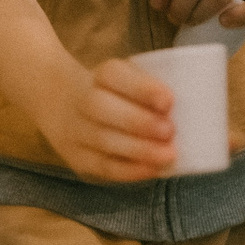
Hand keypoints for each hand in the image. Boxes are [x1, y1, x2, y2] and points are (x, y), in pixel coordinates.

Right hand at [35, 58, 176, 182]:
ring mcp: (74, 130)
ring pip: (102, 140)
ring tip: (167, 154)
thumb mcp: (128, 80)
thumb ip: (152, 91)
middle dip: (138, 121)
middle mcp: (81, 99)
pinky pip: (101, 166)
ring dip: (138, 150)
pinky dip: (129, 170)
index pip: (113, 74)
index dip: (141, 88)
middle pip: (101, 107)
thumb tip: (186, 111)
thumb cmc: (113, 94)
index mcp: (99, 75)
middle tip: (169, 131)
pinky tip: (151, 170)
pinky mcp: (76, 157)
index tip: (168, 100)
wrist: (58, 103)